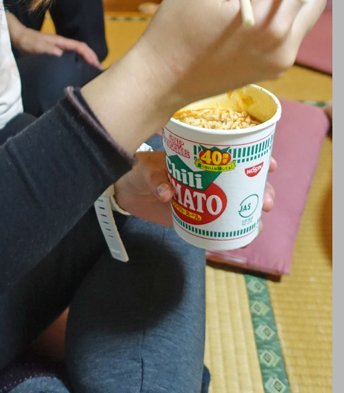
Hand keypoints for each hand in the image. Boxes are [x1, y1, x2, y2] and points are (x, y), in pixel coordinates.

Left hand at [5, 11, 101, 67]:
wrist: (17, 38)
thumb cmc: (28, 41)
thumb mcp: (38, 46)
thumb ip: (50, 51)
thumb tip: (63, 58)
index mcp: (61, 42)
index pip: (80, 47)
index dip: (90, 54)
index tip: (97, 64)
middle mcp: (62, 46)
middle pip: (81, 51)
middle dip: (91, 59)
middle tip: (99, 72)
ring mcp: (58, 50)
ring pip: (76, 56)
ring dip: (84, 63)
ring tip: (91, 74)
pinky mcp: (53, 56)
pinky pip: (68, 60)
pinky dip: (75, 65)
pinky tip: (75, 74)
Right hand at [82, 0, 325, 154]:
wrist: (160, 79)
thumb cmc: (177, 30)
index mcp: (273, 24)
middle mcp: (285, 47)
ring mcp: (279, 62)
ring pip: (301, 18)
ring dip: (280, 0)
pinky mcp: (269, 70)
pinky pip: (286, 36)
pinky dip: (272, 20)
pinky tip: (240, 19)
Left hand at [113, 151, 276, 235]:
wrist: (123, 190)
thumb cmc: (137, 169)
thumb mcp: (146, 167)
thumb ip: (156, 177)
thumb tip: (167, 193)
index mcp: (200, 159)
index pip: (234, 155)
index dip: (255, 159)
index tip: (270, 165)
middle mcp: (208, 178)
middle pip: (243, 183)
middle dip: (261, 190)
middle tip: (266, 202)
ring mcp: (204, 199)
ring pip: (237, 205)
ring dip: (251, 212)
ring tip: (257, 222)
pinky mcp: (195, 218)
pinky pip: (220, 226)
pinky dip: (233, 232)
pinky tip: (244, 237)